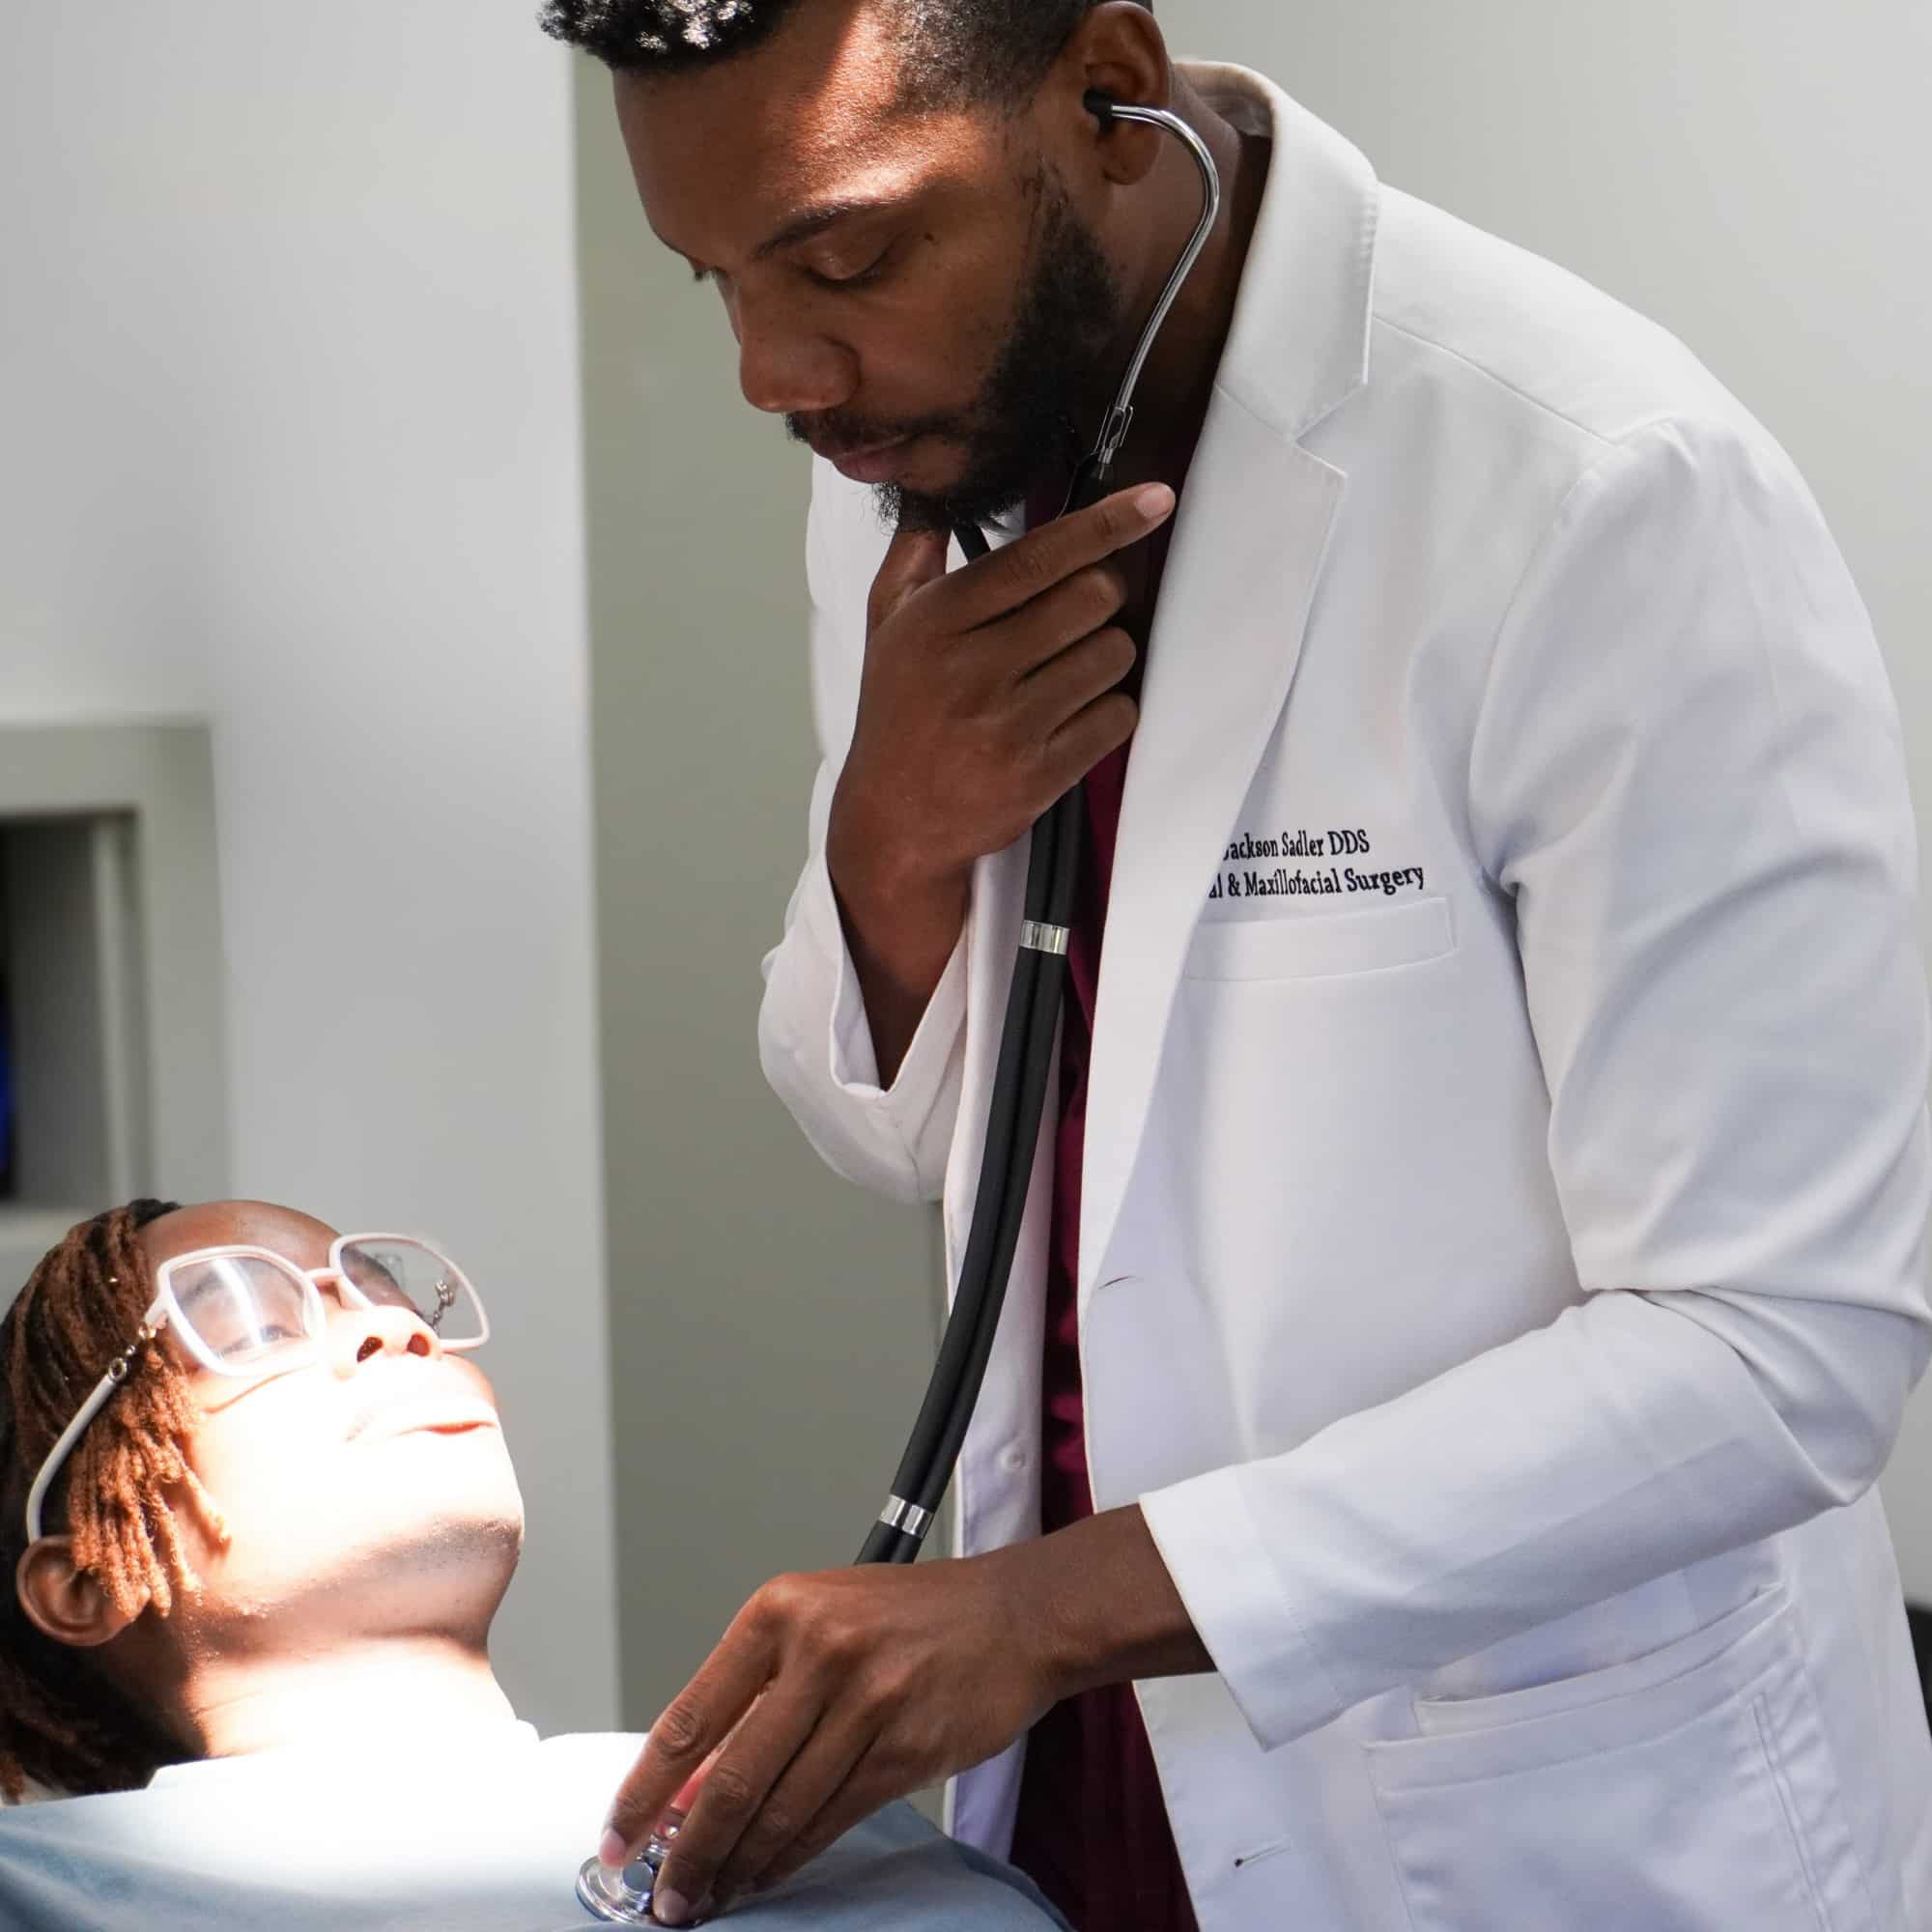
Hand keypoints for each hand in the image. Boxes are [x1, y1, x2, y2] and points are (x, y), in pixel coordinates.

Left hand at [597, 1509, 1209, 1923]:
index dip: (645, 1790)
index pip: (690, 1716)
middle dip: (686, 1851)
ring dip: (736, 1868)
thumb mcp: (819, 1618)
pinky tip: (767, 1876)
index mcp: (780, 1610)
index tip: (619, 1836)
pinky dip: (789, 1859)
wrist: (1014, 1614)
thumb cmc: (911, 1615)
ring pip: (778, 1811)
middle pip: (729, 1778)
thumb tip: (686, 1781)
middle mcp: (819, 1650)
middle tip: (662, 1894)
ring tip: (709, 1896)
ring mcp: (865, 1700)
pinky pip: (829, 1821)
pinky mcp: (904, 1748)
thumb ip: (754, 1690)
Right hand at [826, 482, 1175, 1080]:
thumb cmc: (897, 716)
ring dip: (1106, 656)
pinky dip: (1110, 711)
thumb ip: (914, 554)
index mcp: (935, 621)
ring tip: (1070, 672)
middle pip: (1092, 597)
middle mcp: (970, 668)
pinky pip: (1118, 717)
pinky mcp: (1040, 774)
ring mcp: (1007, 725)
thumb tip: (936, 492)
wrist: (893, 824)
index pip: (1038, 557)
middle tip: (1081, 615)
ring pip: (1113, 654)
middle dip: (1102, 597)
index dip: (1104, 523)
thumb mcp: (885, 627)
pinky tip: (1075, 716)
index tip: (1155, 500)